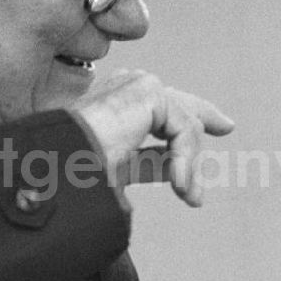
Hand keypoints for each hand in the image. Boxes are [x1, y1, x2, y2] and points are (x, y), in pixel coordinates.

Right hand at [71, 69, 233, 206]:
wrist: (53, 169)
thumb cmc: (71, 178)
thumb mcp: (119, 171)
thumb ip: (149, 164)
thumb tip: (177, 174)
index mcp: (111, 106)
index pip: (156, 110)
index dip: (185, 122)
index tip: (216, 127)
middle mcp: (122, 89)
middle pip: (176, 104)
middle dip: (202, 116)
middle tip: (227, 126)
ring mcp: (133, 85)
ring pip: (183, 125)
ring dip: (188, 164)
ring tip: (187, 195)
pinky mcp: (147, 91)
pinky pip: (184, 128)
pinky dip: (185, 159)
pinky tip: (179, 184)